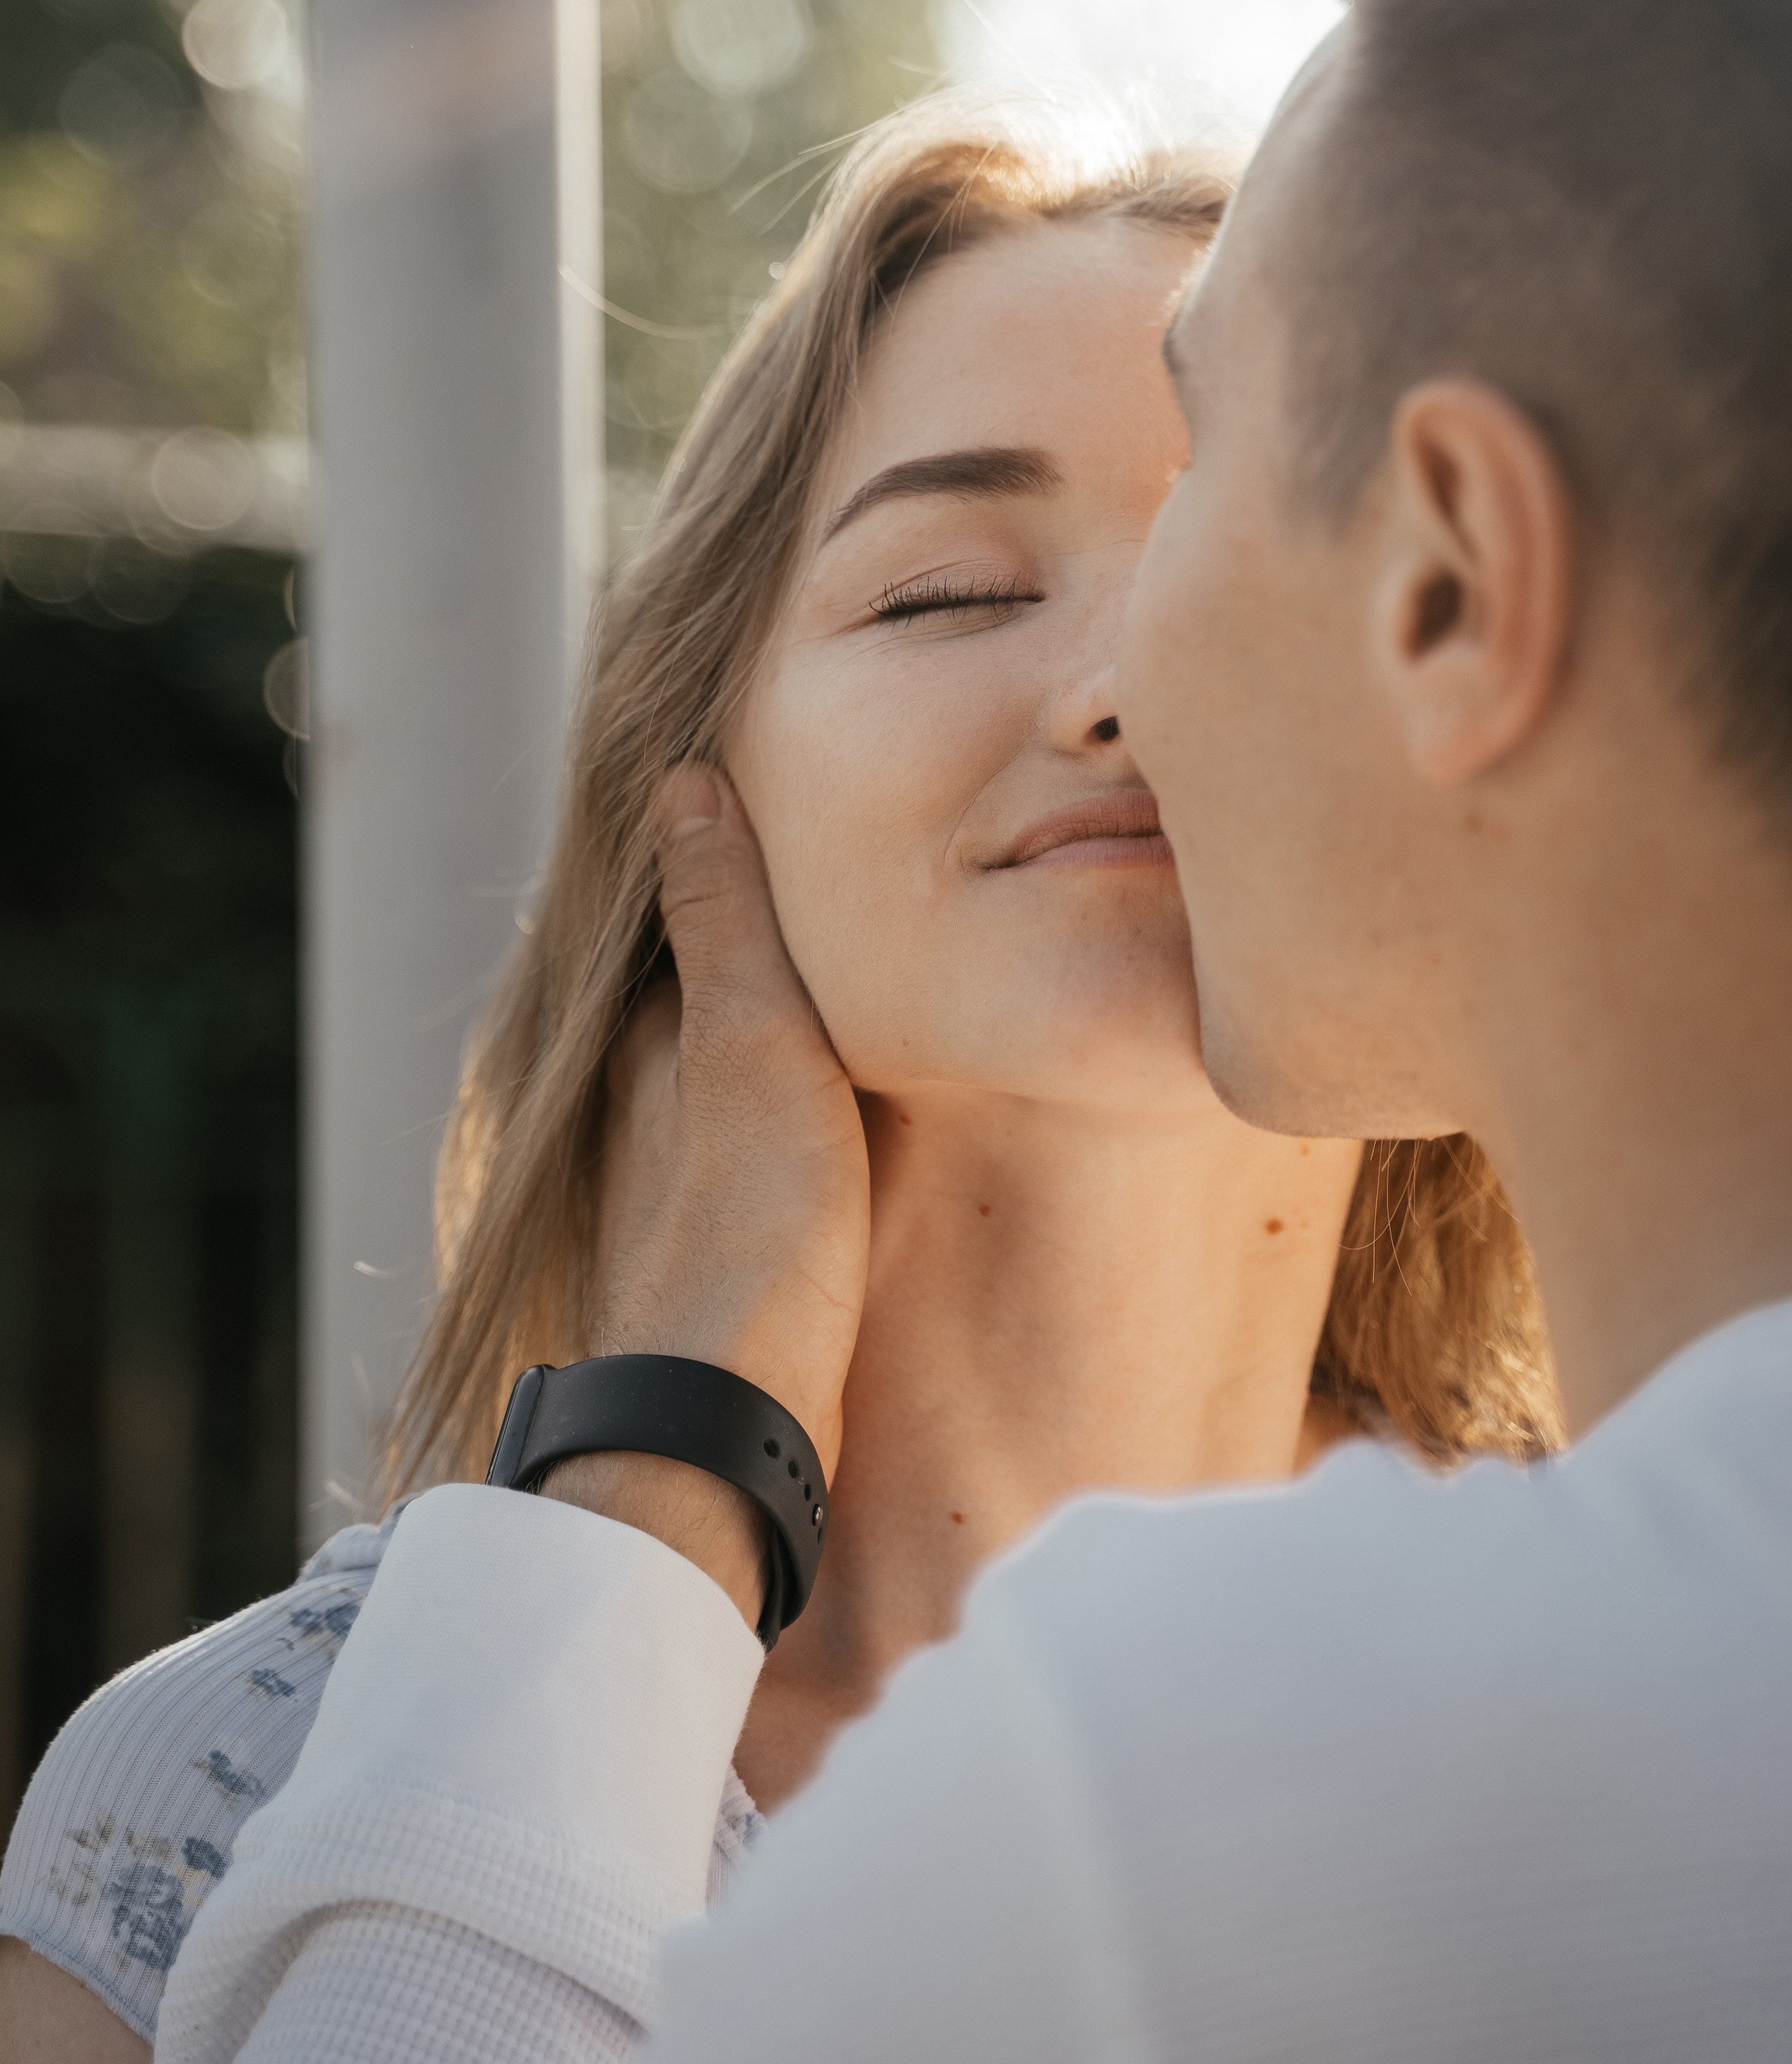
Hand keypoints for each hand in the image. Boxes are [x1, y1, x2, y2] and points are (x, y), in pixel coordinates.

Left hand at [542, 767, 870, 1629]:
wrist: (730, 1423)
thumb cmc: (750, 1229)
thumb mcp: (754, 1045)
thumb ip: (724, 920)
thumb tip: (679, 778)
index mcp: (646, 1040)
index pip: (681, 918)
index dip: (727, 865)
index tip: (781, 805)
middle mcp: (641, 1105)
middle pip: (696, 997)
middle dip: (744, 947)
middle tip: (826, 881)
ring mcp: (676, 1183)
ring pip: (721, 1074)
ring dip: (765, 1032)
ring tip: (842, 986)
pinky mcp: (718, 1251)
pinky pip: (752, 1145)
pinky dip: (784, 1110)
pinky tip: (832, 1122)